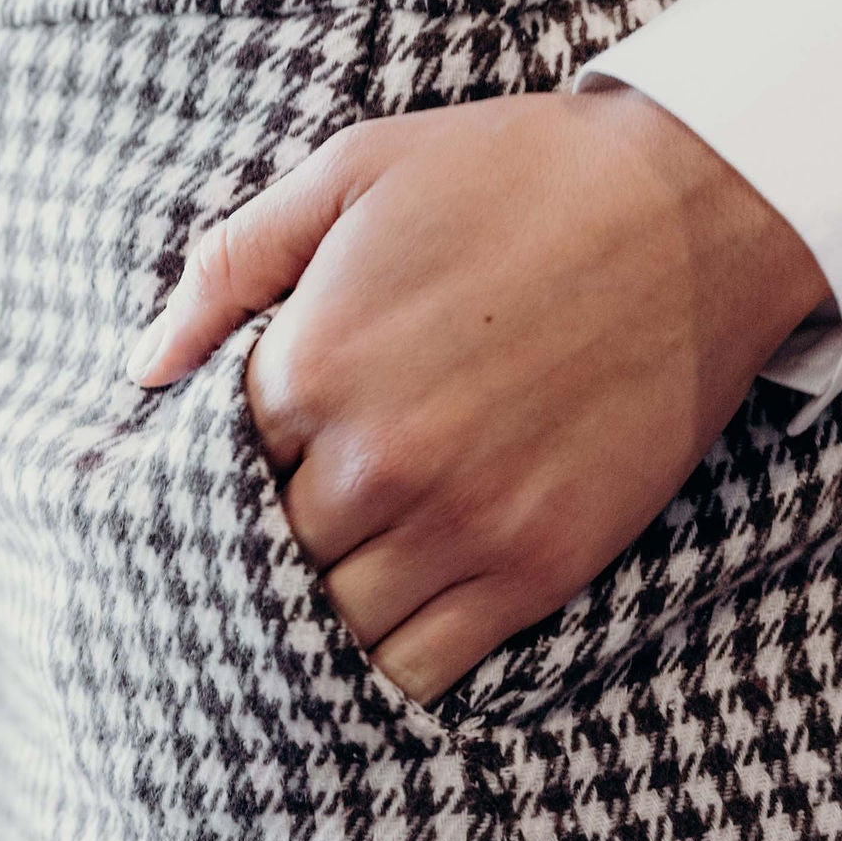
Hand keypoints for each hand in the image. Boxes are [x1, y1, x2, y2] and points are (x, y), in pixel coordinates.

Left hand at [130, 84, 832, 701]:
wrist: (696, 206)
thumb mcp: (351, 172)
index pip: (215, 467)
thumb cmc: (518, 174)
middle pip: (270, 556)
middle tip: (328, 494)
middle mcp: (373, 463)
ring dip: (339, 597)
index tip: (282, 438)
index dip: (241, 457)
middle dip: (286, 530)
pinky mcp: (536, 570)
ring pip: (338, 625)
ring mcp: (458, 527)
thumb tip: (145, 365)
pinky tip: (413, 602)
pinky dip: (401, 653)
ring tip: (369, 548)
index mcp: (309, 366)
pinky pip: (422, 668)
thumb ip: (231, 265)